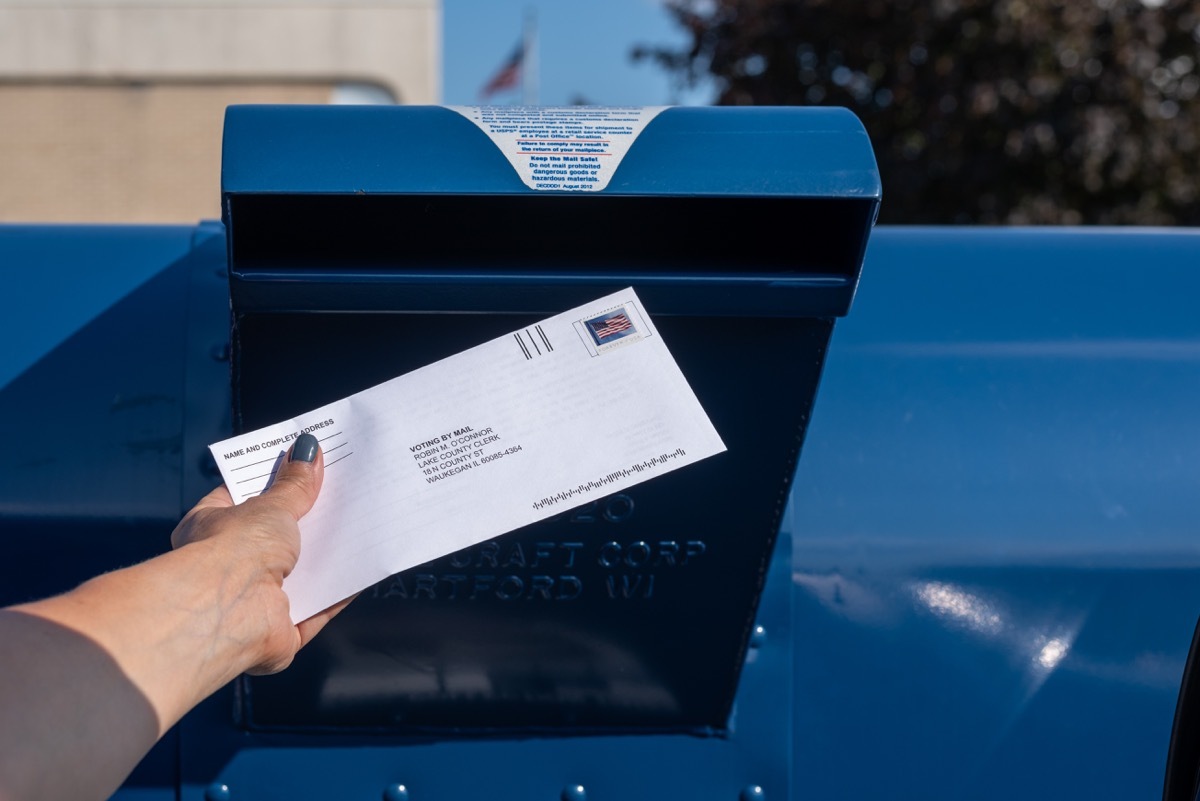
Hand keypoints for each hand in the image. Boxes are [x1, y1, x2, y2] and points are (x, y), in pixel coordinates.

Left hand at [170, 432, 350, 674]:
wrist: (229, 611)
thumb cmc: (233, 550)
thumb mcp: (270, 507)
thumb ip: (294, 485)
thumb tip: (308, 451)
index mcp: (208, 528)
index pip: (240, 497)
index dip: (271, 481)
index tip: (300, 464)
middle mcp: (227, 567)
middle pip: (275, 538)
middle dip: (305, 521)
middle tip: (338, 493)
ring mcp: (253, 601)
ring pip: (298, 575)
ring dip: (324, 557)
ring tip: (358, 525)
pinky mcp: (281, 631)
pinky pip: (318, 609)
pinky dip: (338, 593)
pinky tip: (362, 569)